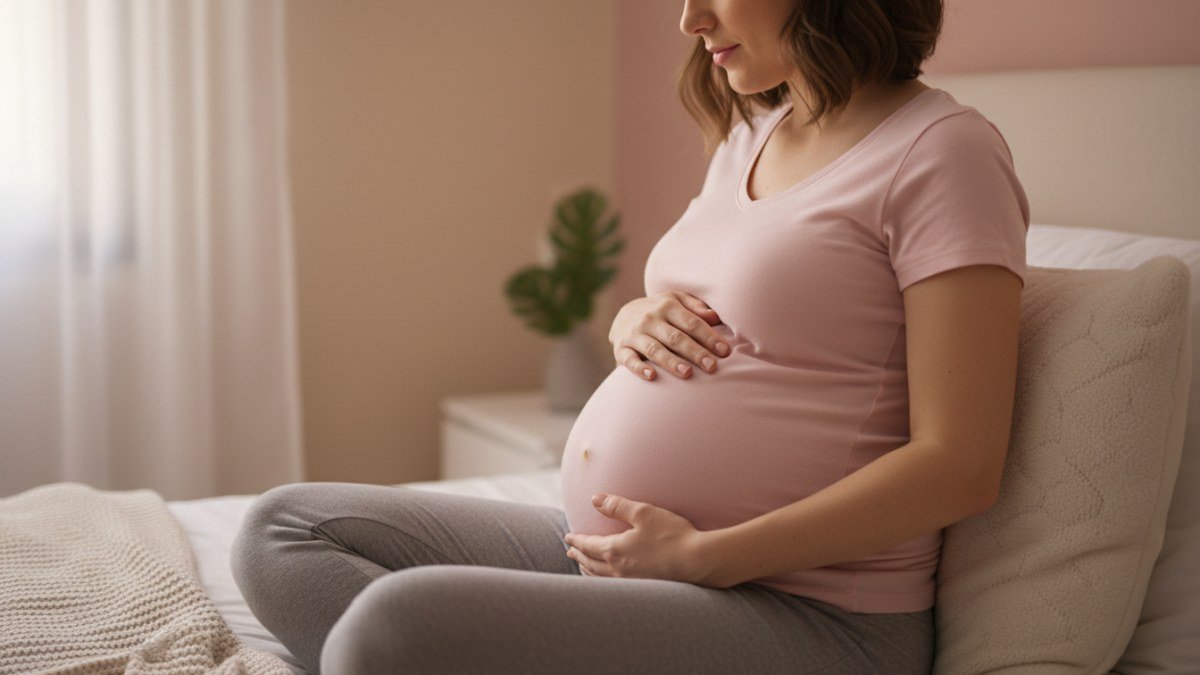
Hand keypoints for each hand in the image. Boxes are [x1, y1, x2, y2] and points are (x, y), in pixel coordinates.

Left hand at [562, 493, 717, 585]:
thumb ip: (617, 506)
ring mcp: (630, 581)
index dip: (576, 541)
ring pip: (601, 577)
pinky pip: (613, 584)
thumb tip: (595, 499)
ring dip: (589, 570)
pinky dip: (603, 580)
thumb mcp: (643, 513)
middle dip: (579, 556)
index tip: (568, 537)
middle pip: (591, 563)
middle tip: (570, 552)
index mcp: (615, 550)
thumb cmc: (672, 535)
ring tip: (584, 566)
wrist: (697, 561)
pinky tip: (608, 578)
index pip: (588, 545)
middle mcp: (618, 569)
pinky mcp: (642, 587)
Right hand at [608, 291, 730, 380]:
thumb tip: (715, 317)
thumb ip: (696, 307)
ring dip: (671, 362)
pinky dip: (639, 368)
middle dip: (695, 352)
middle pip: (676, 337)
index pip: (692, 323)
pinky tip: (652, 376)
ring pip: (655, 349)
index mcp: (667, 306)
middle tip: (712, 367)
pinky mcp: (621, 349)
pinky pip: (630, 360)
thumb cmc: (660, 311)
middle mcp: (650, 319)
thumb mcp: (676, 301)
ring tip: (687, 373)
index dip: (709, 337)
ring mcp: (635, 334)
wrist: (624, 315)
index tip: (725, 351)